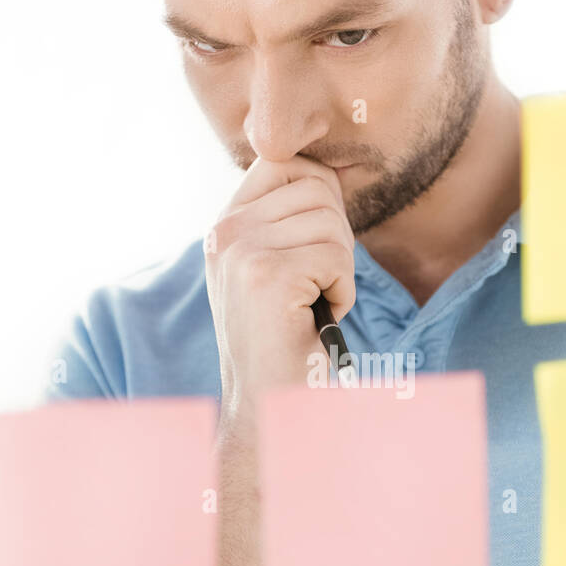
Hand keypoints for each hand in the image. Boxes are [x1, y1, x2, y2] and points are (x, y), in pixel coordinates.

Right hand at [204, 155, 355, 411]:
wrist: (267, 405)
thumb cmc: (284, 339)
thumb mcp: (275, 267)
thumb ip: (289, 218)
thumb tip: (332, 169)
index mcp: (224, 224)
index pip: (283, 160)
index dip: (321, 194)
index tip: (318, 244)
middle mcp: (223, 231)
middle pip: (318, 189)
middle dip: (336, 239)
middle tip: (317, 285)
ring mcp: (241, 252)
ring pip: (332, 225)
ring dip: (340, 270)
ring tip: (312, 305)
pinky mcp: (267, 276)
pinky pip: (338, 259)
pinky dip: (342, 293)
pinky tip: (316, 319)